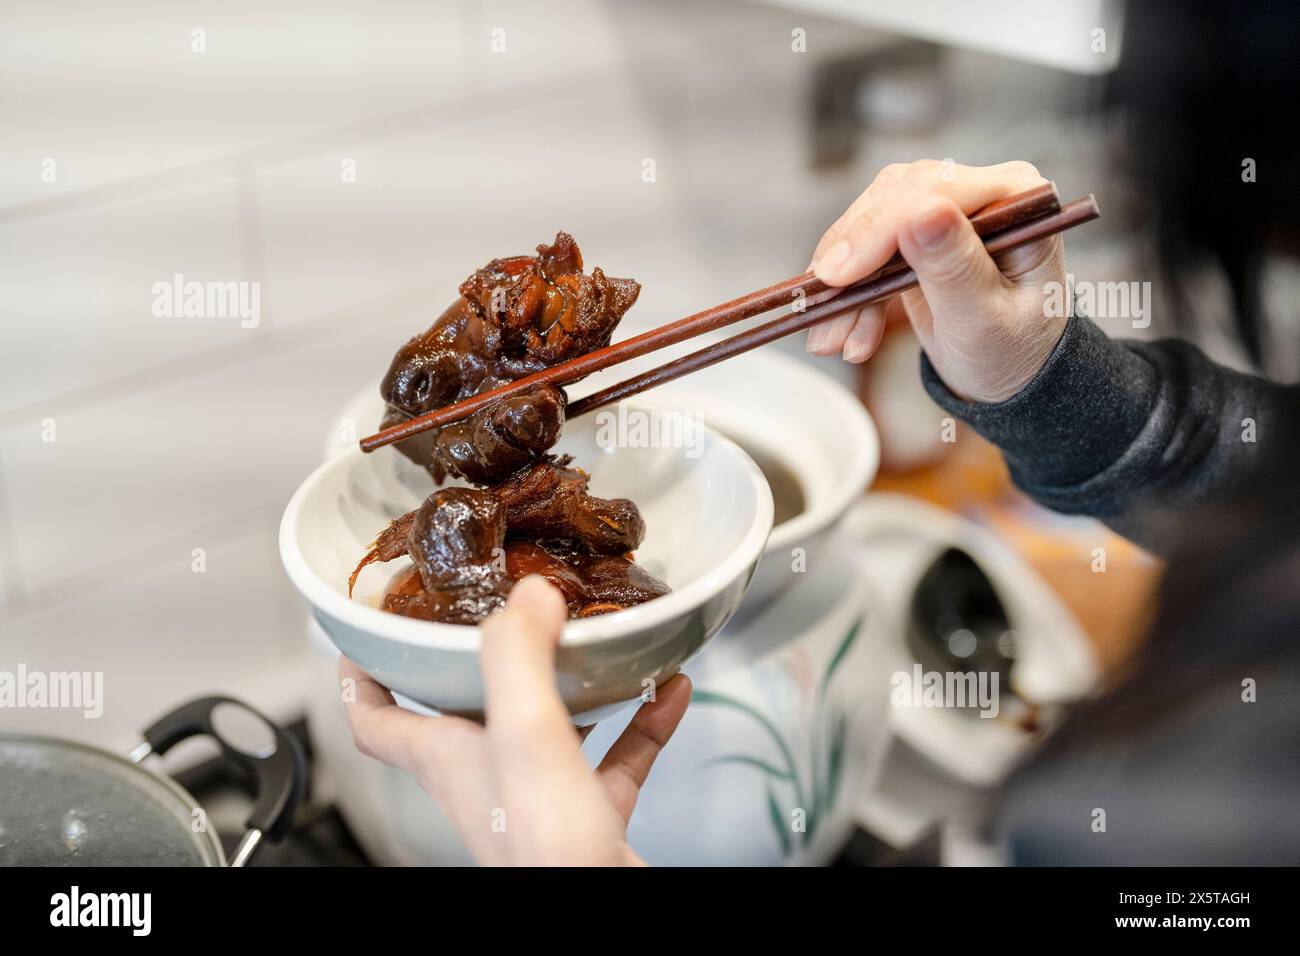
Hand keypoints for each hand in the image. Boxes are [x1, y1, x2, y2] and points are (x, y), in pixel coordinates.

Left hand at [341, 575, 691, 865]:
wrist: (601, 907)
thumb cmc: (548, 851)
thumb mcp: (525, 736)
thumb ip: (518, 660)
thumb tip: (527, 598)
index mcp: (448, 758)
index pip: (377, 720)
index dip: (363, 677)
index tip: (369, 632)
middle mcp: (485, 776)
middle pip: (462, 713)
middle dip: (479, 661)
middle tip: (500, 612)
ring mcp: (538, 798)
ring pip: (546, 728)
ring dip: (572, 684)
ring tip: (598, 641)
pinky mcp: (589, 817)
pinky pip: (615, 758)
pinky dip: (639, 722)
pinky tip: (668, 691)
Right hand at [806, 159, 1067, 403]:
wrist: (1008, 377)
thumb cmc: (1012, 352)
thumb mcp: (984, 319)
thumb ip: (955, 266)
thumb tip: (922, 214)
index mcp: (1018, 198)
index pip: (934, 191)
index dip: (879, 228)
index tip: (837, 274)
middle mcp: (982, 190)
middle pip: (894, 198)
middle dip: (852, 257)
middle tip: (820, 305)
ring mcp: (945, 209)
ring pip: (869, 223)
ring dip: (843, 283)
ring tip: (829, 341)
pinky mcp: (916, 233)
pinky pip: (865, 250)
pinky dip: (849, 294)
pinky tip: (848, 337)